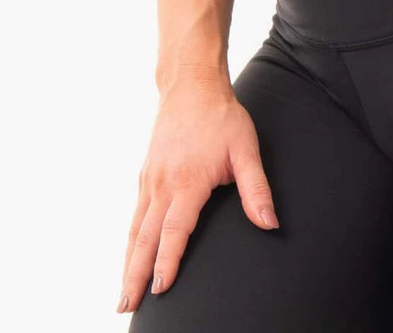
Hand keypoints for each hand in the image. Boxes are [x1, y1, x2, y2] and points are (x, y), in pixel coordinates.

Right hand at [117, 73, 278, 313]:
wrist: (191, 85)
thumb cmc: (221, 116)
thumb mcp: (246, 149)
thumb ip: (256, 189)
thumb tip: (269, 222)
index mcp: (188, 181)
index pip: (174, 230)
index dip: (167, 262)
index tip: (161, 289)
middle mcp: (163, 183)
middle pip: (146, 238)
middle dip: (135, 275)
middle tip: (126, 306)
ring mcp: (150, 179)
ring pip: (135, 228)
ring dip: (128, 262)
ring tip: (123, 294)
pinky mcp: (146, 174)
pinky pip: (135, 214)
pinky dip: (130, 240)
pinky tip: (130, 256)